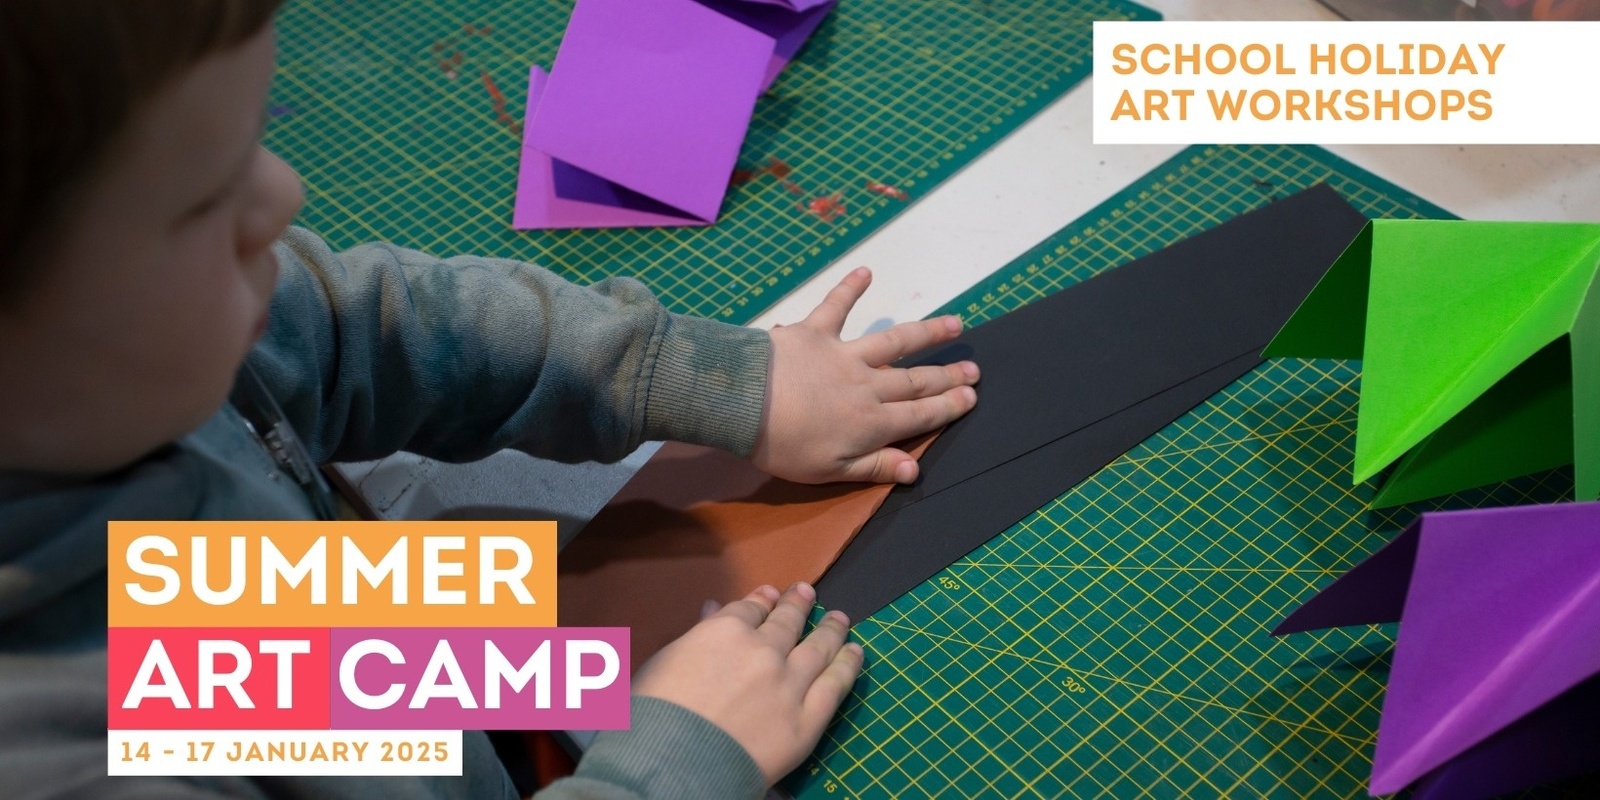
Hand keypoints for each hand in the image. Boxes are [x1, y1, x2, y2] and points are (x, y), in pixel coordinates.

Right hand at [634, 583, 863, 785]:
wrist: (674, 763)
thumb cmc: (653, 715)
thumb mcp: (662, 662)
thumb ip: (695, 634)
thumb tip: (712, 609)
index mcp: (724, 631)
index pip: (750, 609)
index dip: (763, 601)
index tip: (772, 596)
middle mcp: (763, 650)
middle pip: (788, 622)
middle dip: (798, 605)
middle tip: (808, 593)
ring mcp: (789, 683)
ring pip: (818, 647)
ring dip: (831, 629)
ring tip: (840, 619)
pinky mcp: (807, 718)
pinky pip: (835, 685)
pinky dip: (848, 665)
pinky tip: (856, 652)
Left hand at [752, 267, 978, 483]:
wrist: (743, 403)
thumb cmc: (782, 446)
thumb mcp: (830, 471)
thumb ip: (874, 467)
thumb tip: (916, 469)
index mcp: (871, 423)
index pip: (920, 415)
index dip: (948, 407)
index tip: (971, 397)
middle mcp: (867, 385)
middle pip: (915, 380)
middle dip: (947, 376)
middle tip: (974, 369)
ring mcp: (844, 355)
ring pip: (894, 342)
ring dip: (926, 333)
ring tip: (954, 325)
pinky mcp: (815, 332)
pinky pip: (836, 306)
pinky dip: (851, 288)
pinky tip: (867, 272)